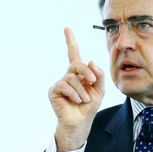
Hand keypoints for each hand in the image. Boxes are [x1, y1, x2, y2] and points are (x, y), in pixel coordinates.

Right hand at [48, 27, 104, 151]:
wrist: (80, 122)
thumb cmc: (89, 107)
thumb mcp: (99, 90)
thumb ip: (98, 76)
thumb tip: (90, 61)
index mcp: (79, 74)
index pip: (74, 54)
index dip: (70, 41)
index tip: (67, 29)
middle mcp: (68, 76)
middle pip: (76, 64)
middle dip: (86, 71)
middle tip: (92, 80)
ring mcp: (60, 83)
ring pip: (72, 78)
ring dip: (82, 90)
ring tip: (84, 100)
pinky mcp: (53, 91)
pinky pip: (64, 86)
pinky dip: (74, 94)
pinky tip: (76, 100)